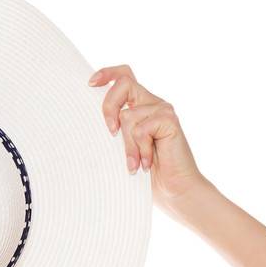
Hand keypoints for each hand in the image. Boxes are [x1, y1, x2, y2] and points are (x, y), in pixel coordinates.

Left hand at [88, 66, 204, 212]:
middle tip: (110, 134)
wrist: (176, 192)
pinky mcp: (170, 121)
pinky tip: (147, 164)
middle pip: (125, 83)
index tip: (90, 84)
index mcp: (141, 107)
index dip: (107, 74)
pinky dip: (140, 150)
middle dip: (109, 107)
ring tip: (135, 166)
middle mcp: (153, 104)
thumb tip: (89, 124)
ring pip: (128, 116)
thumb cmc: (149, 176)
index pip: (125, 76)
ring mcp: (163, 110)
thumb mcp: (125, 151)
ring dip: (128, 147)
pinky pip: (142, 130)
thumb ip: (116, 132)